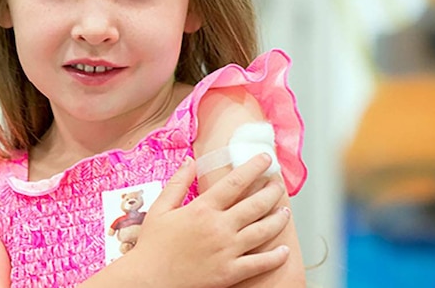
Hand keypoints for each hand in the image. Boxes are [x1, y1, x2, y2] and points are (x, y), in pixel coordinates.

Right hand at [132, 153, 290, 287]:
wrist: (148, 280)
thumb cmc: (152, 246)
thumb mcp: (160, 208)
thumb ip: (177, 183)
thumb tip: (190, 160)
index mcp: (202, 209)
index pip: (235, 182)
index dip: (254, 167)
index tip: (265, 158)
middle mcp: (218, 227)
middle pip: (255, 204)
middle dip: (272, 190)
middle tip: (278, 183)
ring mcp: (227, 251)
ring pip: (263, 231)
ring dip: (278, 219)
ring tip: (285, 211)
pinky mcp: (230, 272)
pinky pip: (260, 263)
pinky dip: (276, 256)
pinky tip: (284, 250)